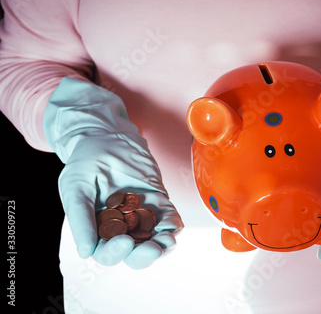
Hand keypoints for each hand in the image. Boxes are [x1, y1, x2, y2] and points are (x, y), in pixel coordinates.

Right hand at [43, 77, 183, 268]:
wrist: (106, 135)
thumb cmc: (85, 161)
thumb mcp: (76, 186)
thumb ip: (81, 218)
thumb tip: (86, 252)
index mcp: (97, 228)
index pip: (106, 252)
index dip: (115, 253)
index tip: (123, 242)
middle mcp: (120, 226)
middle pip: (133, 252)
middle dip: (143, 255)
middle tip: (152, 250)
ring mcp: (141, 214)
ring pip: (154, 239)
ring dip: (162, 244)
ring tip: (167, 241)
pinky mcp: (158, 201)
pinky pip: (168, 218)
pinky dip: (172, 225)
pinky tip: (173, 225)